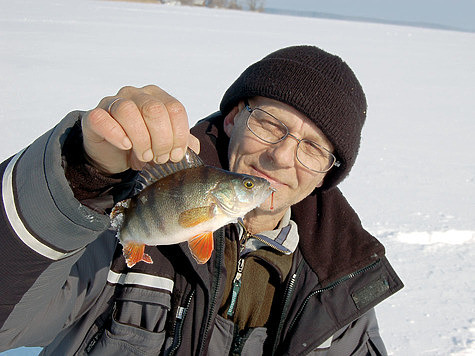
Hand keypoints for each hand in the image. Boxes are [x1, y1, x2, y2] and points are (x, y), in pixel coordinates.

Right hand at [82, 85, 199, 173]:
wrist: (114, 156)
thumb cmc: (143, 146)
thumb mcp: (166, 145)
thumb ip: (183, 143)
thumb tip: (194, 148)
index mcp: (157, 97)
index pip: (175, 108)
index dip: (179, 135)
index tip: (176, 155)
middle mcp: (136, 94)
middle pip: (154, 109)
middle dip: (161, 139)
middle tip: (160, 158)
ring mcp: (113, 102)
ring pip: (128, 111)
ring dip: (140, 139)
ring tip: (144, 156)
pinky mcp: (94, 116)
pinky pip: (102, 119)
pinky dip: (116, 134)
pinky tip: (125, 145)